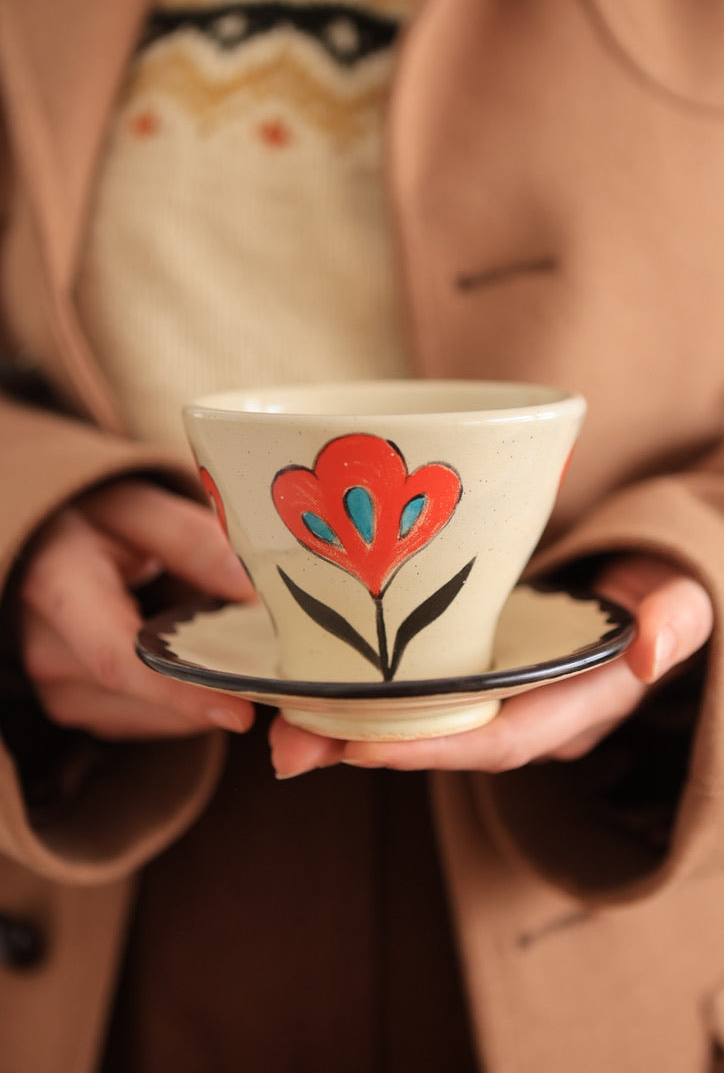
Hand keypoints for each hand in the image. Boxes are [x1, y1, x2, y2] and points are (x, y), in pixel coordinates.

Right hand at [18, 478, 255, 738]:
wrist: (48, 542)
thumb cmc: (96, 518)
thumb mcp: (140, 508)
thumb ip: (192, 540)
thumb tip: (250, 589)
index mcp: (57, 586)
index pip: (118, 657)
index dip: (181, 691)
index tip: (241, 712)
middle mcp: (45, 647)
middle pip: (143, 693)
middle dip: (209, 685)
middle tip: (268, 663)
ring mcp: (55, 684)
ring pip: (148, 716)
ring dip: (195, 690)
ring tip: (221, 642)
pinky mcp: (74, 704)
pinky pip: (143, 719)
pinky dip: (179, 698)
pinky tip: (192, 659)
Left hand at [268, 554, 713, 776]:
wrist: (645, 587)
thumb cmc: (660, 588)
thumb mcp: (680, 596)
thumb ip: (675, 617)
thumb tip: (652, 652)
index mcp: (577, 706)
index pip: (501, 740)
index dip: (432, 747)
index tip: (360, 747)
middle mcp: (530, 716)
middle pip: (442, 743)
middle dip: (365, 749)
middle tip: (287, 746)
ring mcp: (499, 697)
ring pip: (419, 722)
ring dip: (348, 727)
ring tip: (278, 722)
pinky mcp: (473, 671)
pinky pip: (416, 692)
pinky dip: (365, 693)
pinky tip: (312, 682)